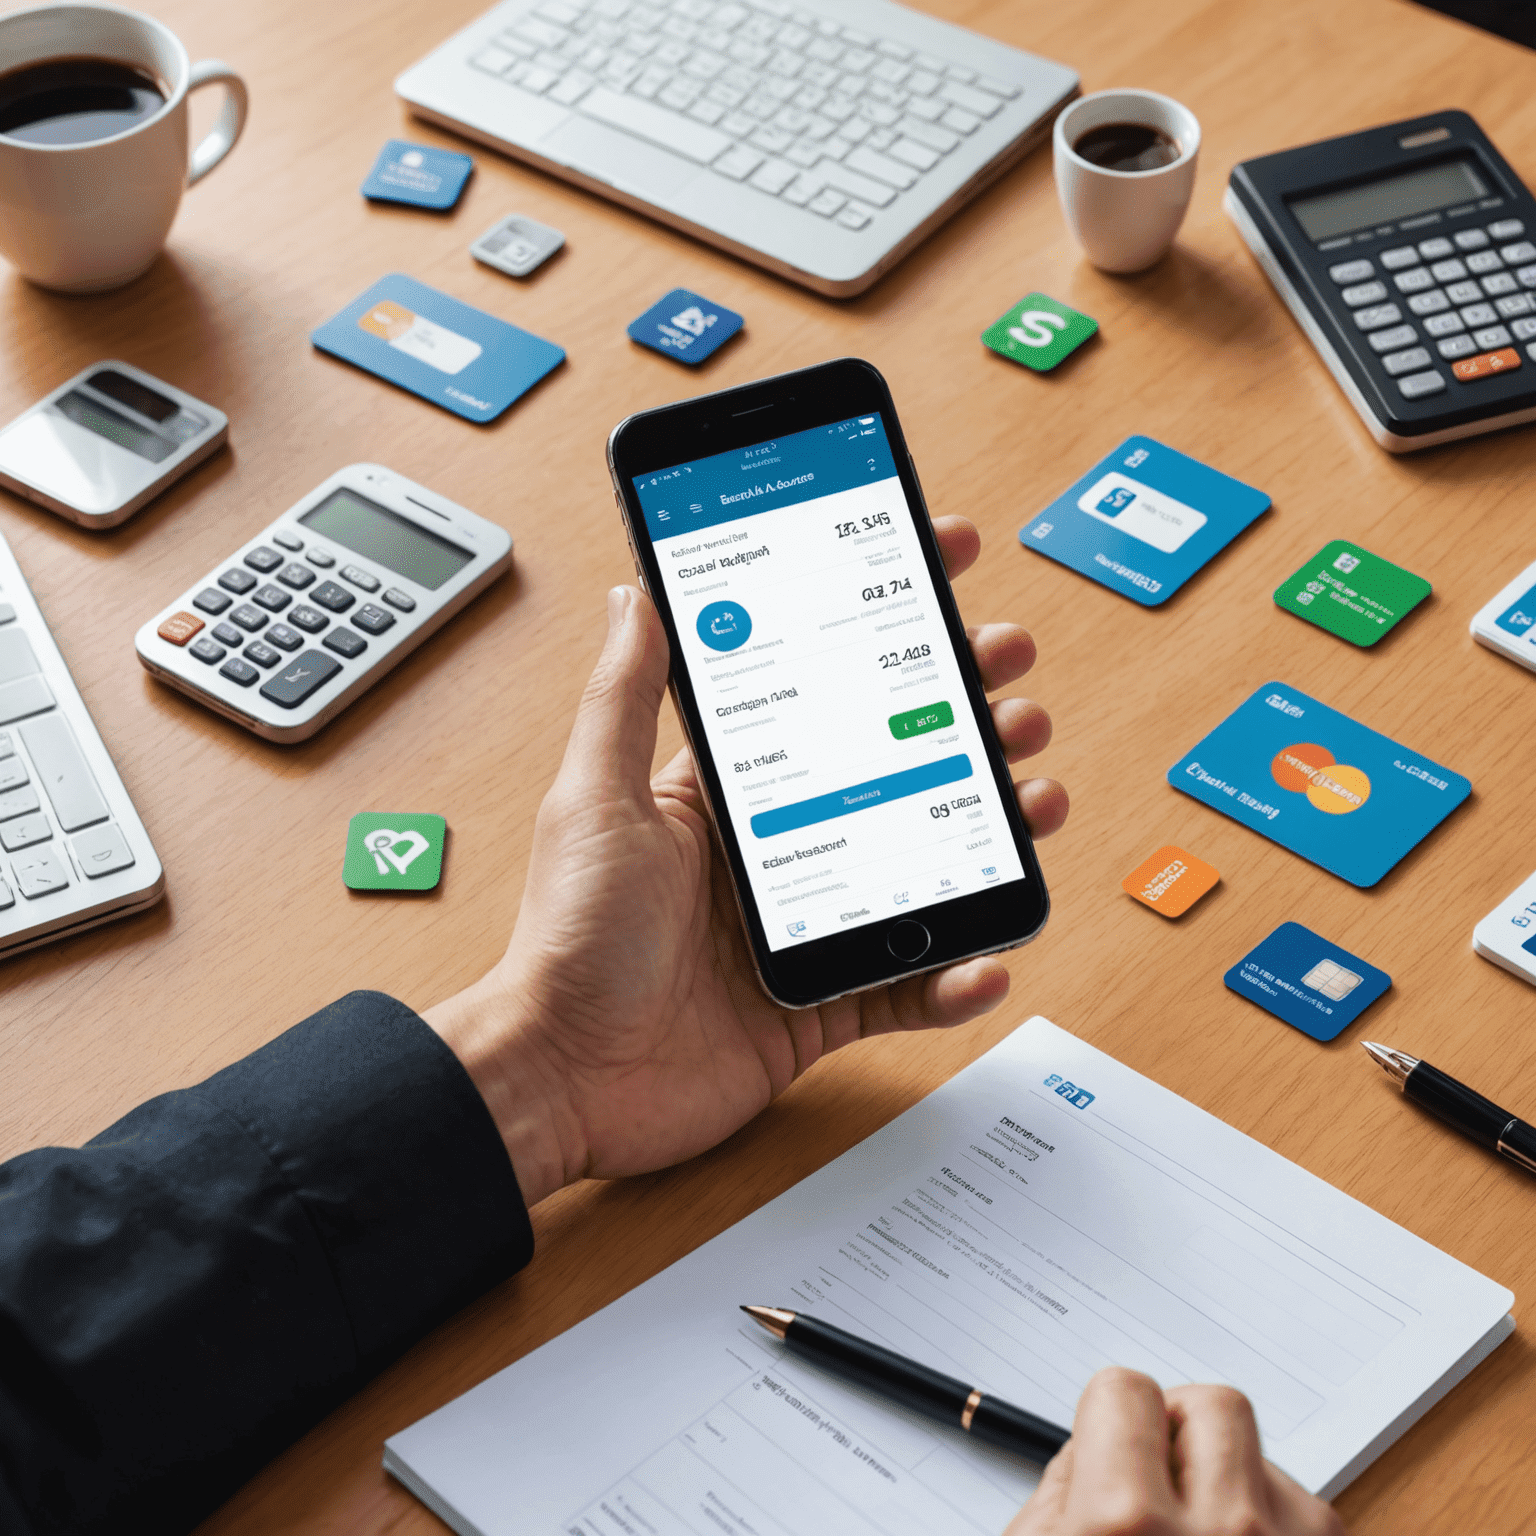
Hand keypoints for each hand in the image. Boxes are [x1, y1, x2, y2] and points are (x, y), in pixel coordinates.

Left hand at [424, 516, 1067, 1205]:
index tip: (941, 569)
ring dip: (991, 833)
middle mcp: (776, 854)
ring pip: (925, 870)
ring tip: (1037, 799)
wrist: (565, 1078)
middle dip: (967, 723)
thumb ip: (625, 696)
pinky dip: (954, 976)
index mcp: (729, 797)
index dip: (886, 634)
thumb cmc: (568, 937)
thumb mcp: (596, 799)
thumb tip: (639, 594)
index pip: (825, 699)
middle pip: (895, 774)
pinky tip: (987, 956)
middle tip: (1015, 693)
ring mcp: (805, 930)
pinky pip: (906, 987)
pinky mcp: (820, 1006)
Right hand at [1007, 1369, 1344, 1535]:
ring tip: (1203, 1535)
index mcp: (1125, 1524)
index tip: (1109, 1455)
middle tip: (1160, 1488)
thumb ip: (1059, 1494)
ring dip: (1235, 1484)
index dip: (1110, 1423)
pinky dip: (1273, 1528)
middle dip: (1182, 1437)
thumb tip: (1093, 1444)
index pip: (1126, 1391)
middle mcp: (1221, 1532)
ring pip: (1268, 1459)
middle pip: (1213, 1405)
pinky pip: (1307, 1512)